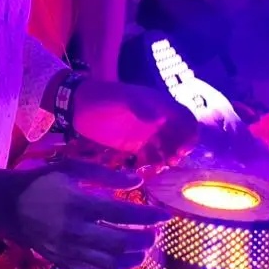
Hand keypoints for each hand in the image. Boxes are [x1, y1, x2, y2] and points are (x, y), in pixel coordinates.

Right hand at [10, 160, 168, 268]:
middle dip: (144, 240)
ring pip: (110, 263)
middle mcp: (76, 230)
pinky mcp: (63, 262)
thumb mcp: (71, 169)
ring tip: (141, 250)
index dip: (148, 216)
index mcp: (79, 204)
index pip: (122, 213)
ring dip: (133, 259)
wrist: (9, 205)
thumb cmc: (43, 182)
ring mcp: (69, 250)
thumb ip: (105, 174)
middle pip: (121, 243)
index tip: (164, 215)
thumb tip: (138, 180)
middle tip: (154, 234)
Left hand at [72, 80, 198, 165]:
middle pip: (180, 138)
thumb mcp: (121, 99)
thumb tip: (159, 119)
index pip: (185, 118)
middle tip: (170, 161)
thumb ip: (139, 107)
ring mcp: (146, 135)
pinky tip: (143, 171)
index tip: (181, 148)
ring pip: (167, 150)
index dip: (189, 133)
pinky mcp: (134, 147)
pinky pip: (150, 159)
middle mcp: (157, 121)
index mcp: (159, 106)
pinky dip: (151, 166)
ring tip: (156, 167)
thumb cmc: (103, 97)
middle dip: (180, 150)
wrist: (79, 105)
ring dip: (167, 160)